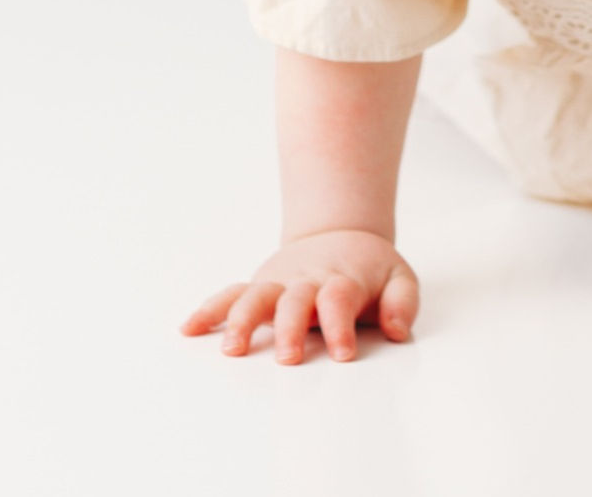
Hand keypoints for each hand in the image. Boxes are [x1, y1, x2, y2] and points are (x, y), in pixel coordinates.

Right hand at [181, 229, 419, 362]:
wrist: (342, 234)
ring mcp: (279, 284)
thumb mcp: (399, 278)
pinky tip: (189, 328)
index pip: (340, 299)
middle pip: (295, 301)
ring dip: (242, 320)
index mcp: (342, 280)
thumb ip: (402, 302)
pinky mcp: (261, 287)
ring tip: (232, 348)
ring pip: (256, 296)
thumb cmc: (370, 269)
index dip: (340, 325)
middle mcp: (306, 281)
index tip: (342, 353)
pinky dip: (210, 309)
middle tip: (289, 358)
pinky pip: (231, 295)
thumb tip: (398, 330)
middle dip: (290, 329)